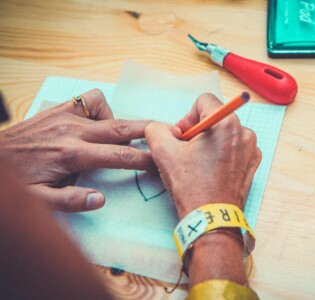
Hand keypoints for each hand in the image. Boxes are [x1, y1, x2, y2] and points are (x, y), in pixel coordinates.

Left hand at [0, 89, 153, 211]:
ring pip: (107, 109)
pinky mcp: (58, 109)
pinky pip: (88, 100)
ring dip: (119, 123)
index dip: (146, 159)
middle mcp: (73, 131)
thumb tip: (102, 199)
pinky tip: (96, 124)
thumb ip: (71, 201)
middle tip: (170, 131)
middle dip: (150, 130)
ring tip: (117, 139)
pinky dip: (99, 109)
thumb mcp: (38, 202)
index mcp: (72, 155)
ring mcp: (65, 116)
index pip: (121, 157)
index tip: (163, 162)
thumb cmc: (16, 182)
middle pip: (122, 127)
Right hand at [145, 93, 260, 218]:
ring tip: (200, 164)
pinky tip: (213, 171)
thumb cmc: (190, 185)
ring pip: (225, 134)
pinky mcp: (253, 163)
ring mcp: (251, 149)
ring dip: (210, 143)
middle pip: (215, 118)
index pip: (204, 101)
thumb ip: (157, 128)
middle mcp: (244, 131)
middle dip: (198, 132)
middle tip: (187, 153)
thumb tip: (162, 128)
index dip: (188, 117)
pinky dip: (223, 154)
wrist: (210, 218)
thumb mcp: (163, 152)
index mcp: (226, 122)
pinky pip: (235, 148)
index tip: (182, 138)